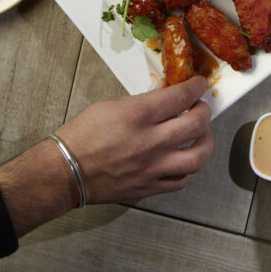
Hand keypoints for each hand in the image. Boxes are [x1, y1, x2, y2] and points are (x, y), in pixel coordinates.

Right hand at [56, 75, 213, 202]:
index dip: (196, 87)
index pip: (181, 96)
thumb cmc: (82, 136)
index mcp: (138, 116)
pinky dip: (189, 168)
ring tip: (202, 134)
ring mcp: (151, 167)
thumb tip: (166, 92)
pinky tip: (185, 158)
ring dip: (206, 141)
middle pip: (197, 124)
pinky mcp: (148, 187)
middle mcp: (149, 142)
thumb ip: (144, 99)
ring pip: (197, 156)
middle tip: (201, 107)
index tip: (198, 84)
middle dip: (204, 111)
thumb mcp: (111, 105)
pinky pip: (181, 180)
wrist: (65, 171)